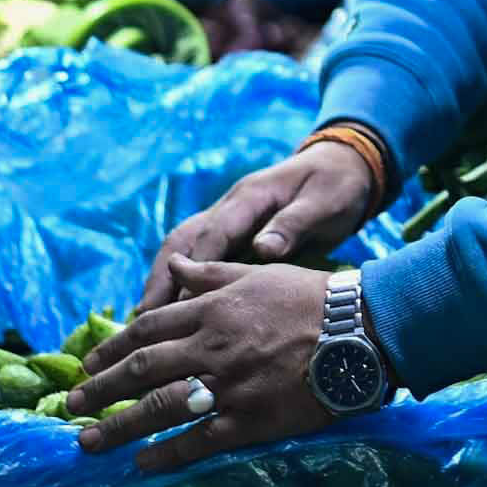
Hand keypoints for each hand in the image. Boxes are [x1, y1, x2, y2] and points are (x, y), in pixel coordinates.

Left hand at [69, 261, 336, 471]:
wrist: (361, 330)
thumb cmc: (311, 298)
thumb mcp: (257, 274)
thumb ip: (209, 272)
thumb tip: (173, 264)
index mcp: (211, 309)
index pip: (147, 328)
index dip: (112, 348)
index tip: (88, 365)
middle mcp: (211, 345)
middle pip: (142, 369)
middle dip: (101, 389)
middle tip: (73, 406)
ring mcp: (228, 384)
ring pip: (159, 407)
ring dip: (119, 427)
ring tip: (89, 442)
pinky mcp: (250, 418)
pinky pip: (198, 439)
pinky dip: (166, 453)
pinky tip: (141, 463)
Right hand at [134, 141, 376, 311]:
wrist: (343, 168)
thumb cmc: (335, 187)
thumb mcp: (324, 202)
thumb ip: (294, 224)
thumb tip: (264, 249)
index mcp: (251, 197)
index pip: (215, 233)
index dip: (195, 267)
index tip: (179, 300)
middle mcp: (230, 207)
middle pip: (184, 241)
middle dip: (160, 277)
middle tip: (142, 316)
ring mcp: (228, 219)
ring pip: (182, 248)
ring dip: (161, 280)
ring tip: (143, 319)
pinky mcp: (232, 233)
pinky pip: (196, 256)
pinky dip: (178, 281)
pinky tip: (169, 310)